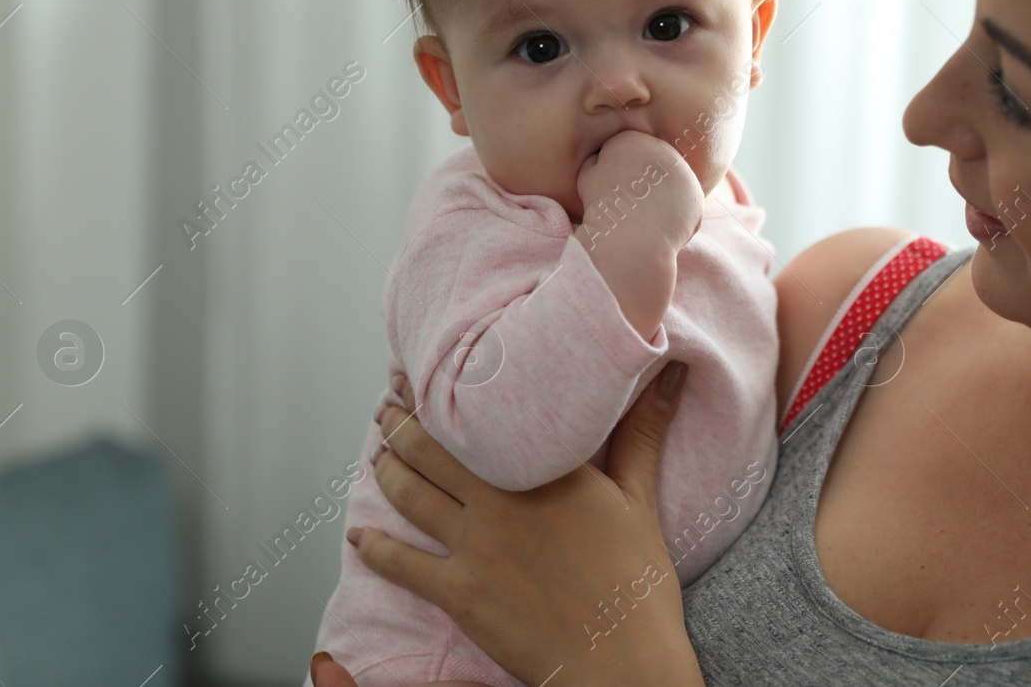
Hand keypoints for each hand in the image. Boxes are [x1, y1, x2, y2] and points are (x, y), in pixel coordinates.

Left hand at [340, 363, 704, 686]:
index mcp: (542, 469)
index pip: (477, 415)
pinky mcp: (460, 593)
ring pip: (411, 494)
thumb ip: (642, 431)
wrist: (623, 661)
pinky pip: (401, 564)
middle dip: (402, 422)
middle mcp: (499, 500)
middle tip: (388, 406)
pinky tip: (359, 535)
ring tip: (377, 451)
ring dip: (387, 468)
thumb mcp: (639, 499)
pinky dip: (373, 546)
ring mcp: (475, 547)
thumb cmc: (637, 584)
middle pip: (431, 449)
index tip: (422, 372)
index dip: (440, 391)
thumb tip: (671, 373)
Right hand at [577, 129, 702, 250]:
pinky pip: (684, 205)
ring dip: (659, 198)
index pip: (628, 152)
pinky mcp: (697, 195)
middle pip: (652, 165)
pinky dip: (674, 216)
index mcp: (634, 139)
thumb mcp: (588, 176)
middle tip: (630, 204)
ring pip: (669, 184)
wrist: (631, 237)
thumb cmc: (604, 207)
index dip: (618, 174)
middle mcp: (663, 150)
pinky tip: (661, 225)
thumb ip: (597, 161)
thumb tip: (602, 158)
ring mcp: (684, 172)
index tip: (613, 191)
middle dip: (642, 184)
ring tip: (645, 215)